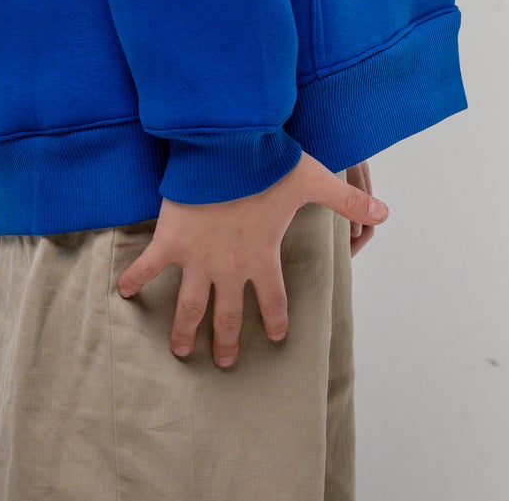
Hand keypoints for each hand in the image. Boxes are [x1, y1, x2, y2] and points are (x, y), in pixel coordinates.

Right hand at [115, 149, 387, 368]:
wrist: (224, 147)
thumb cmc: (268, 162)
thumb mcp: (314, 180)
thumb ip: (348, 199)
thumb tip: (385, 211)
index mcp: (263, 256)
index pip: (272, 299)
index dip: (274, 319)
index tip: (275, 336)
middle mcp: (230, 266)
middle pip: (227, 315)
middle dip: (225, 340)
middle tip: (224, 361)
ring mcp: (197, 257)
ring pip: (190, 305)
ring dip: (185, 330)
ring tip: (180, 350)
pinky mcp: (171, 239)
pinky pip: (148, 266)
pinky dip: (134, 281)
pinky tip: (123, 294)